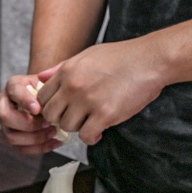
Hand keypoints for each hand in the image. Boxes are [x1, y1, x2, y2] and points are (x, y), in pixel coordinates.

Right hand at [0, 74, 65, 154]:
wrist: (45, 97)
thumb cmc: (48, 88)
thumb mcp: (49, 78)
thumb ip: (50, 77)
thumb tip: (45, 79)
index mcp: (12, 87)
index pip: (14, 92)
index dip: (25, 101)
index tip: (38, 109)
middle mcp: (4, 105)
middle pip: (6, 118)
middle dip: (28, 124)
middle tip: (48, 122)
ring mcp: (6, 124)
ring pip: (12, 137)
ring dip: (34, 138)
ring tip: (53, 132)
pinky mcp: (13, 138)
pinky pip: (21, 149)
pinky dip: (39, 148)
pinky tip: (55, 142)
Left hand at [35, 38, 165, 144]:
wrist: (151, 60)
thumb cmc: (121, 57)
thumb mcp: (87, 55)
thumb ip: (61, 68)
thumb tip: (40, 78)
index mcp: (67, 72)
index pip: (41, 98)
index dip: (49, 106)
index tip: (61, 109)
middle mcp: (73, 86)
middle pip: (50, 115)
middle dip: (60, 118)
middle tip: (75, 117)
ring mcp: (88, 101)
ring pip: (67, 127)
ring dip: (78, 127)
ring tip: (91, 120)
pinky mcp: (105, 114)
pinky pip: (86, 136)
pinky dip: (92, 137)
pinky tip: (100, 130)